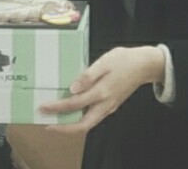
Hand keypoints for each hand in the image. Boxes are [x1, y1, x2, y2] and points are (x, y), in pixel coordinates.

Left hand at [38, 45, 164, 134]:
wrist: (145, 65)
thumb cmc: (124, 60)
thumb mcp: (105, 62)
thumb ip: (88, 76)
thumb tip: (72, 89)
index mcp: (101, 93)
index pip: (74, 105)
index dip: (57, 108)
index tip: (43, 107)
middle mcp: (105, 105)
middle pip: (82, 126)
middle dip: (63, 128)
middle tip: (47, 123)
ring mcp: (109, 107)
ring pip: (88, 123)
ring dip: (71, 124)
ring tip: (56, 119)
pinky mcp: (111, 105)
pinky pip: (93, 117)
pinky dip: (80, 118)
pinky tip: (73, 110)